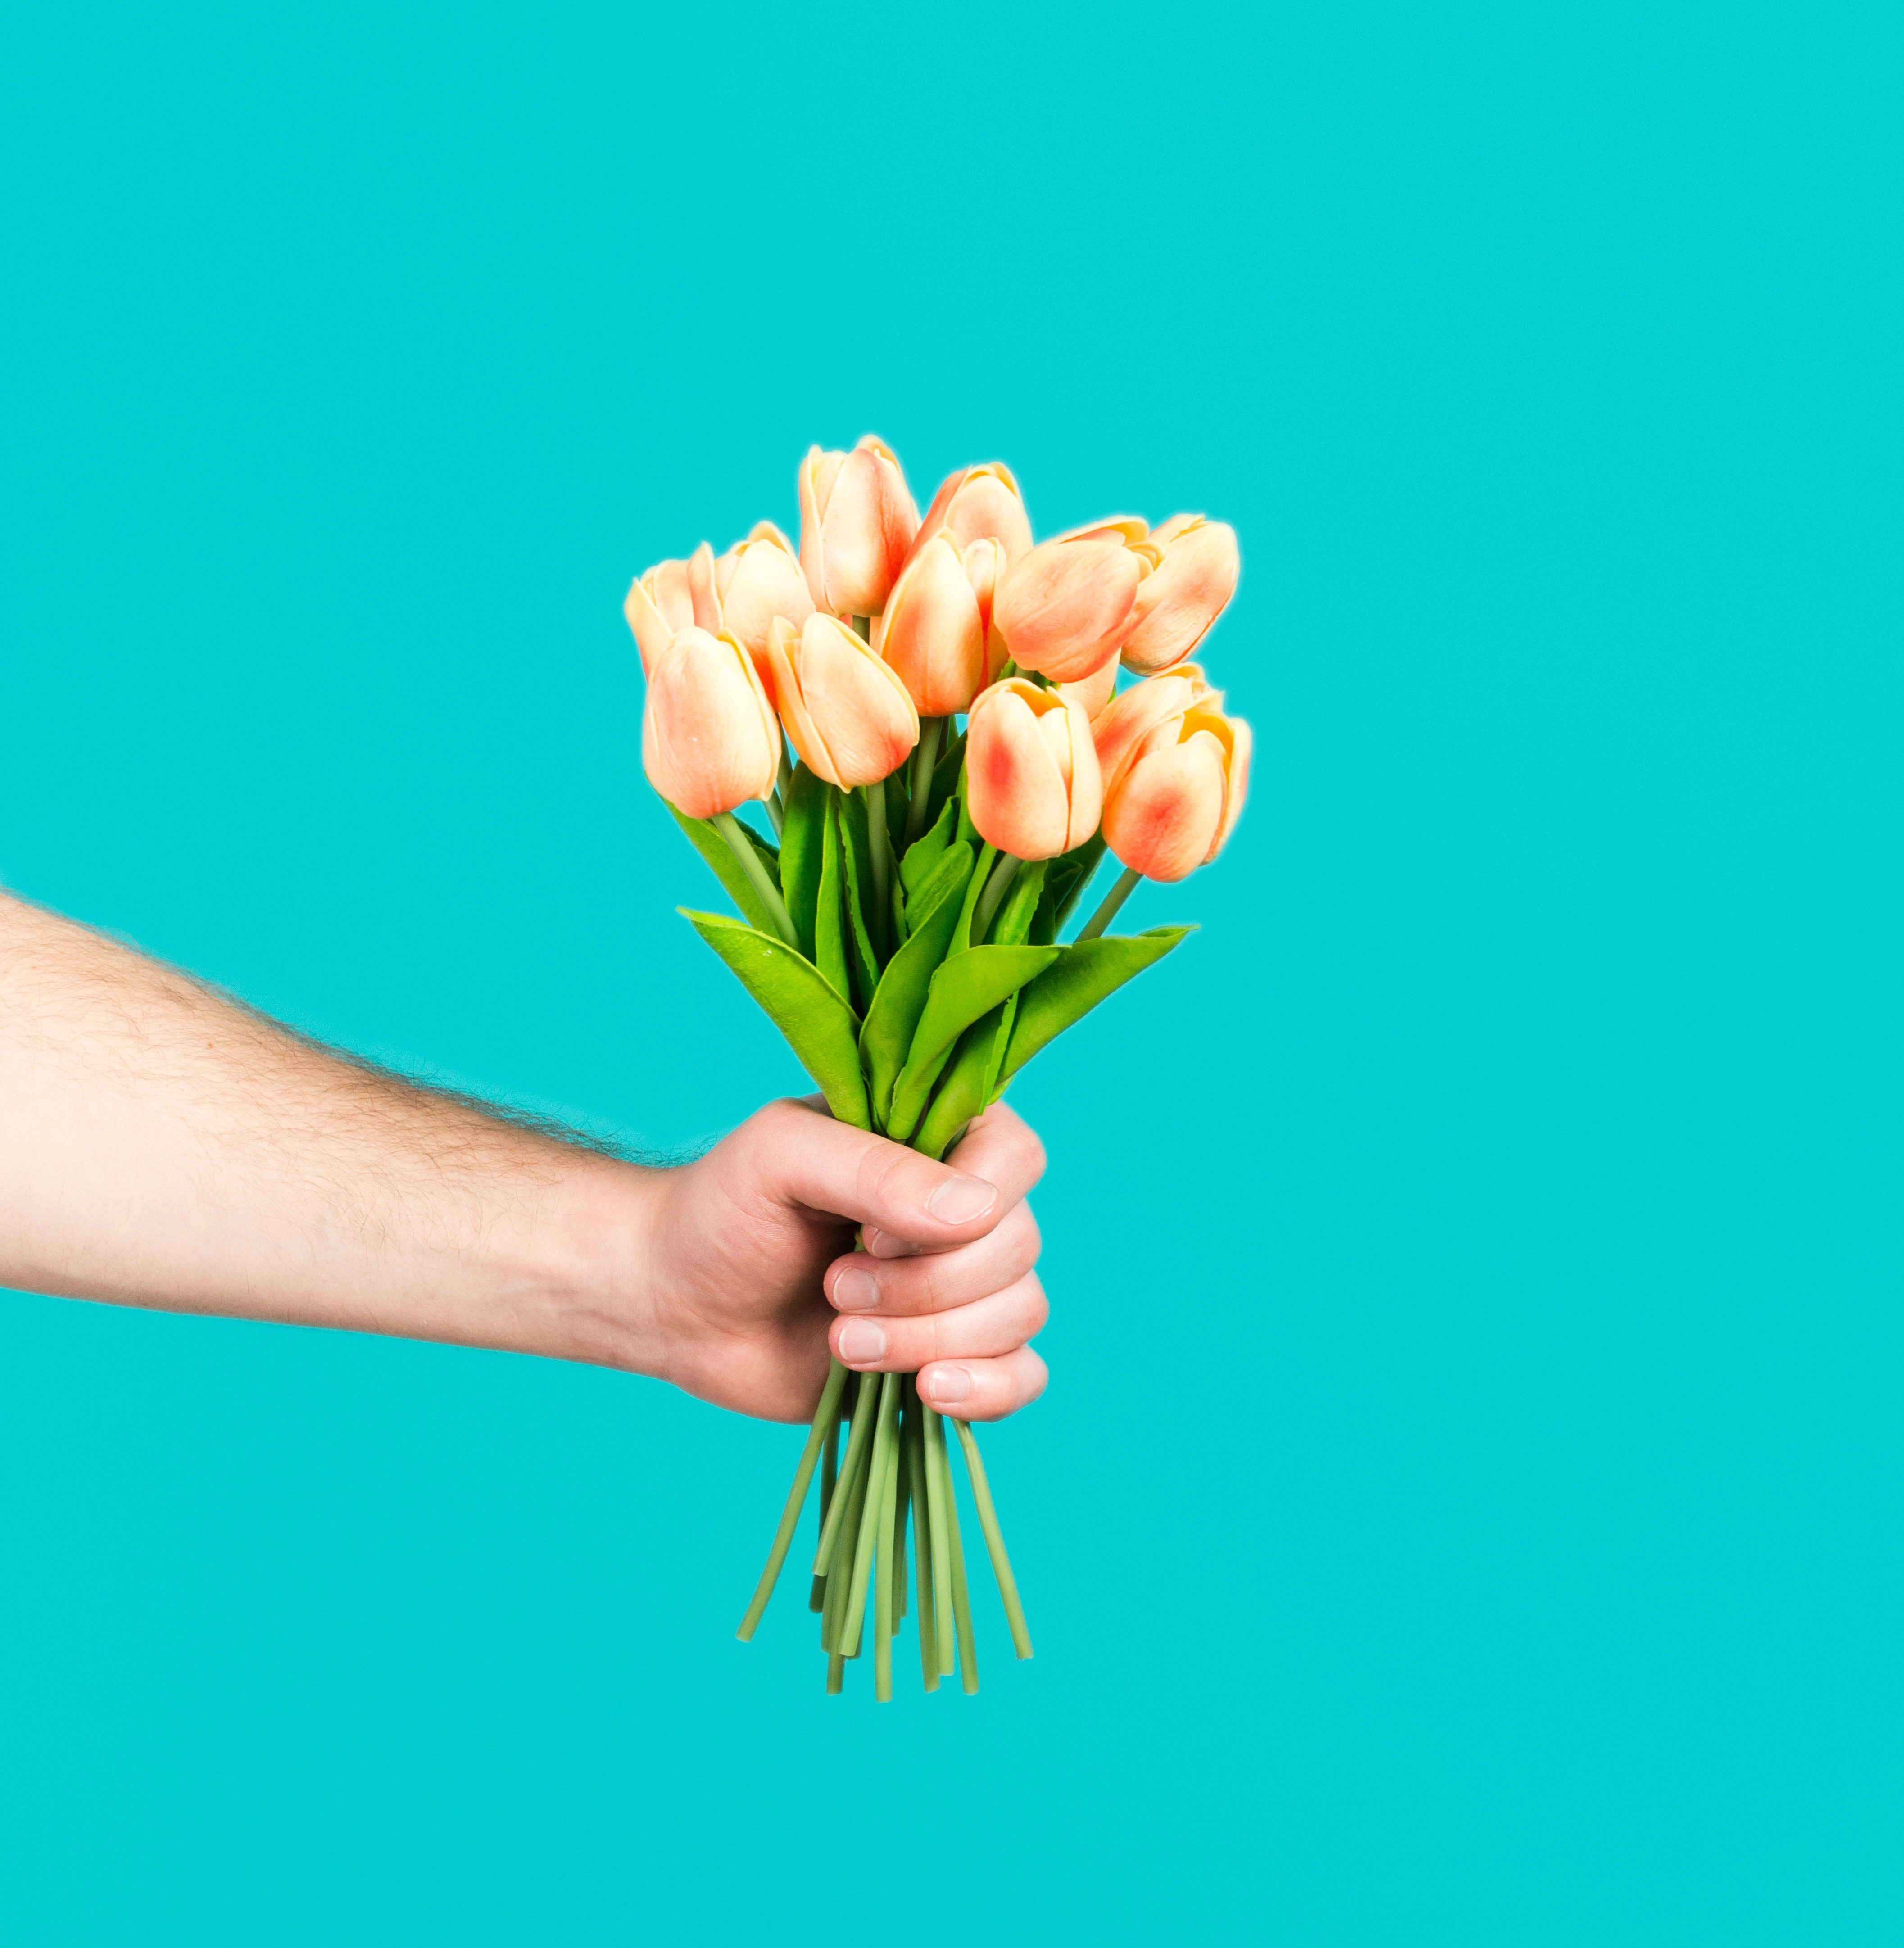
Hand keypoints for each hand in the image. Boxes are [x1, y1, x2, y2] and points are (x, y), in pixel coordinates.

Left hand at [641, 1097, 1047, 1423]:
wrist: (679, 1303)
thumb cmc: (724, 1210)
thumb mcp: (780, 1156)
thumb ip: (873, 1168)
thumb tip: (977, 1211)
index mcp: (941, 1136)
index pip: (1015, 1157)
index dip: (963, 1206)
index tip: (871, 1232)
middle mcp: (968, 1207)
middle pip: (1018, 1246)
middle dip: (924, 1286)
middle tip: (834, 1287)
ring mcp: (968, 1285)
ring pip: (1019, 1313)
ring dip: (928, 1339)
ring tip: (842, 1341)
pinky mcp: (956, 1355)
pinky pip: (1024, 1376)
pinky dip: (987, 1391)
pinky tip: (926, 1393)